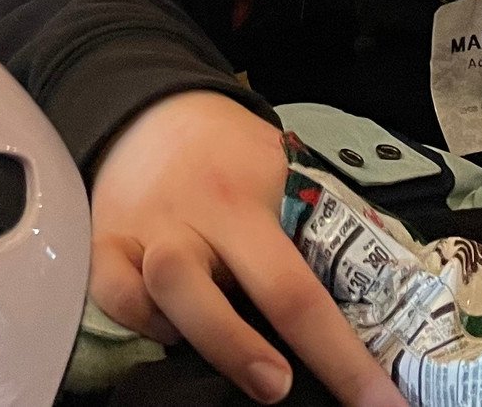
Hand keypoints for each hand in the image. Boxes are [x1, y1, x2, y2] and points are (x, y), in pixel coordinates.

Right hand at [89, 91, 405, 406]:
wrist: (153, 104)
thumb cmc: (230, 150)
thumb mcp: (283, 171)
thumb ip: (310, 230)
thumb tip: (370, 309)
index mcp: (245, 202)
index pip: (296, 292)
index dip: (340, 359)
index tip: (379, 404)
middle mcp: (189, 219)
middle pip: (207, 293)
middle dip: (241, 352)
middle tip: (278, 387)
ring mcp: (140, 232)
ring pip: (154, 292)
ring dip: (193, 335)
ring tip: (230, 361)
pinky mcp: (102, 242)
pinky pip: (111, 295)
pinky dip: (139, 321)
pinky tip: (169, 328)